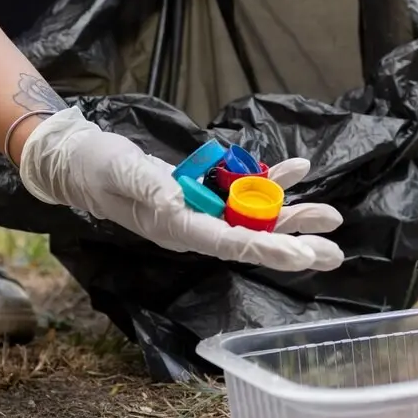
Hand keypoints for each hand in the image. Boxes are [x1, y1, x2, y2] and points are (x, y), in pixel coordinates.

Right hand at [18, 108, 344, 271]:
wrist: (83, 161)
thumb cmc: (97, 168)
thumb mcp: (120, 172)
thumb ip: (150, 188)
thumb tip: (178, 201)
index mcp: (177, 228)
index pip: (230, 244)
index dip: (268, 250)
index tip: (303, 257)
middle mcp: (196, 226)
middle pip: (253, 238)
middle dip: (295, 243)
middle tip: (334, 252)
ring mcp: (202, 210)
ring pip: (257, 217)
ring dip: (294, 216)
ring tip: (332, 217)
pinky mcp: (204, 192)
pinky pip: (245, 190)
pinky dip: (273, 180)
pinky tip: (299, 169)